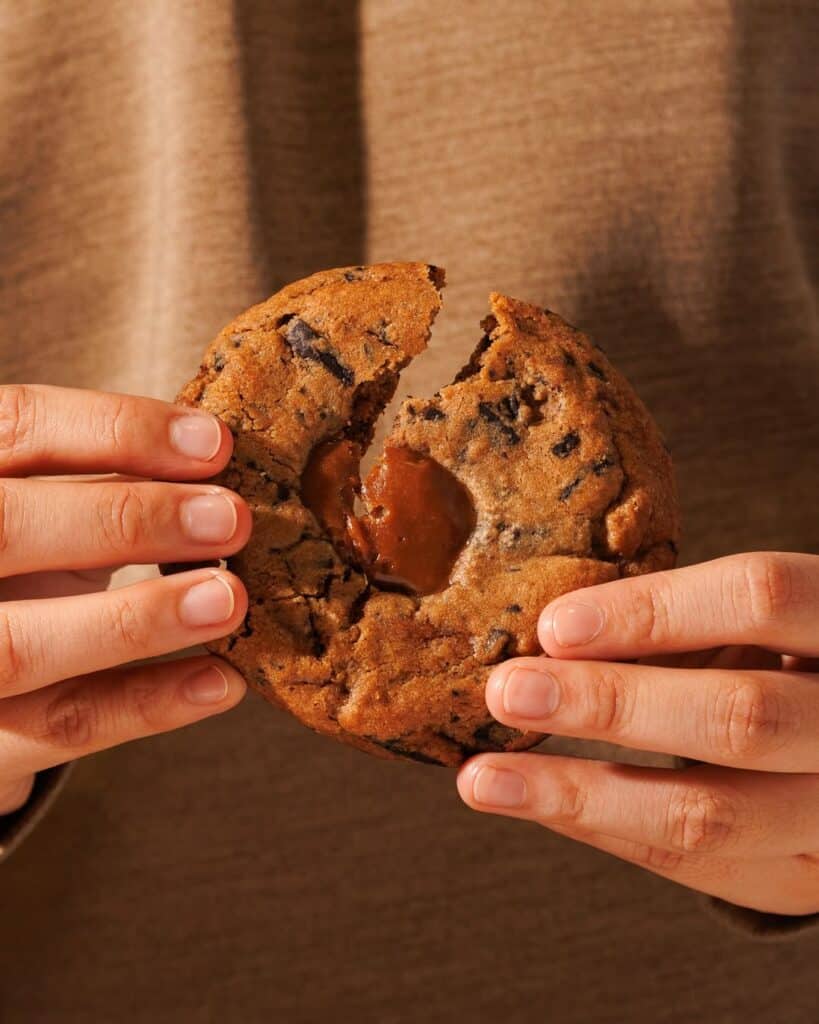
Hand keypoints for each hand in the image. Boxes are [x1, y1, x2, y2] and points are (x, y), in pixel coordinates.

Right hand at [0, 385, 250, 814]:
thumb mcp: (39, 512)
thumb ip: (97, 484)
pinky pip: (59, 727)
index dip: (114, 430)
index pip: (14, 430)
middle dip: (125, 519)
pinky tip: (220, 681)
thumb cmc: (17, 572)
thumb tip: (215, 468)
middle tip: (230, 519)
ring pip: (23, 645)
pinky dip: (146, 705)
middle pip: (4, 529)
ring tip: (229, 601)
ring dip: (138, 621)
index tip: (214, 442)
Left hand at [457, 552, 818, 915]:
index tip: (554, 626)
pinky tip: (533, 801)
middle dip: (609, 704)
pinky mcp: (799, 876)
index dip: (654, 610)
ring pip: (710, 815)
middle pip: (741, 715)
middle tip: (506, 693)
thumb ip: (683, 623)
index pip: (760, 597)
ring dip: (579, 794)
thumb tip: (549, 634)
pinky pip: (691, 864)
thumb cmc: (782, 661)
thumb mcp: (756, 625)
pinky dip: (599, 827)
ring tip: (483, 778)